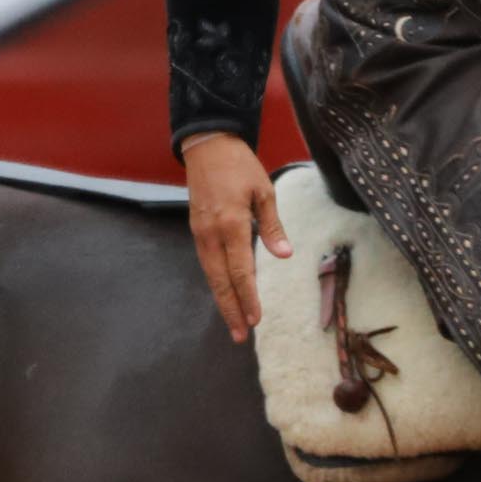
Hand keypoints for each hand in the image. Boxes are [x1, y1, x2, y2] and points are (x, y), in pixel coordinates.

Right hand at [182, 131, 289, 342]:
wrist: (207, 146)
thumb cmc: (240, 166)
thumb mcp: (264, 191)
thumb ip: (272, 226)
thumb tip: (283, 256)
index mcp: (232, 224)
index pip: (240, 270)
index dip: (248, 297)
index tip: (256, 319)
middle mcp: (212, 234)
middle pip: (221, 281)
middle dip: (231, 309)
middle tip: (240, 335)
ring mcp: (200, 233)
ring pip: (211, 275)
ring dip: (222, 300)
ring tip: (234, 322)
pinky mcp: (196, 230)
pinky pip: (207, 263)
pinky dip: (216, 282)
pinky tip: (224, 293)